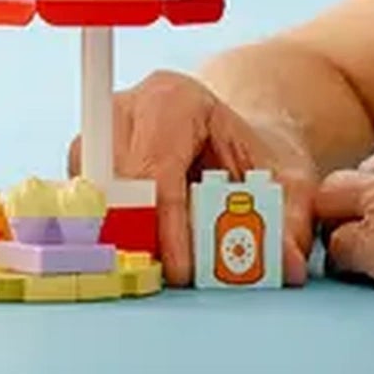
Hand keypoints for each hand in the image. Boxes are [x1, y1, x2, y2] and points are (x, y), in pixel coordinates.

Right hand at [76, 69, 318, 285]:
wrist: (229, 141)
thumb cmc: (254, 157)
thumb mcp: (286, 180)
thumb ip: (289, 218)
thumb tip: (285, 265)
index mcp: (174, 99)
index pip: (158, 168)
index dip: (167, 225)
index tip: (181, 271)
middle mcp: (127, 108)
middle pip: (116, 180)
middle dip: (138, 232)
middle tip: (164, 274)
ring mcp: (98, 132)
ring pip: (92, 192)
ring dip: (119, 234)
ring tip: (152, 266)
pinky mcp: (83, 160)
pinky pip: (85, 203)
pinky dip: (110, 232)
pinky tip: (139, 251)